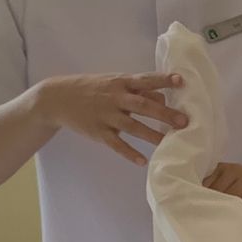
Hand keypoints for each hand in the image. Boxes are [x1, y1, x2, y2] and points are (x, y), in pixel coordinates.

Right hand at [32, 71, 185, 163]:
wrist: (58, 98)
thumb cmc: (93, 89)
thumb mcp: (113, 83)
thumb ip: (138, 90)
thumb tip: (164, 100)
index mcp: (121, 82)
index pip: (145, 80)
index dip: (163, 80)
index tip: (181, 80)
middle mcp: (115, 98)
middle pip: (143, 105)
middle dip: (164, 113)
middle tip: (184, 121)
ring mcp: (106, 115)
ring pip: (132, 126)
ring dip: (151, 135)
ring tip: (169, 143)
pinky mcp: (98, 132)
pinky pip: (116, 144)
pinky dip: (129, 153)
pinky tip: (143, 161)